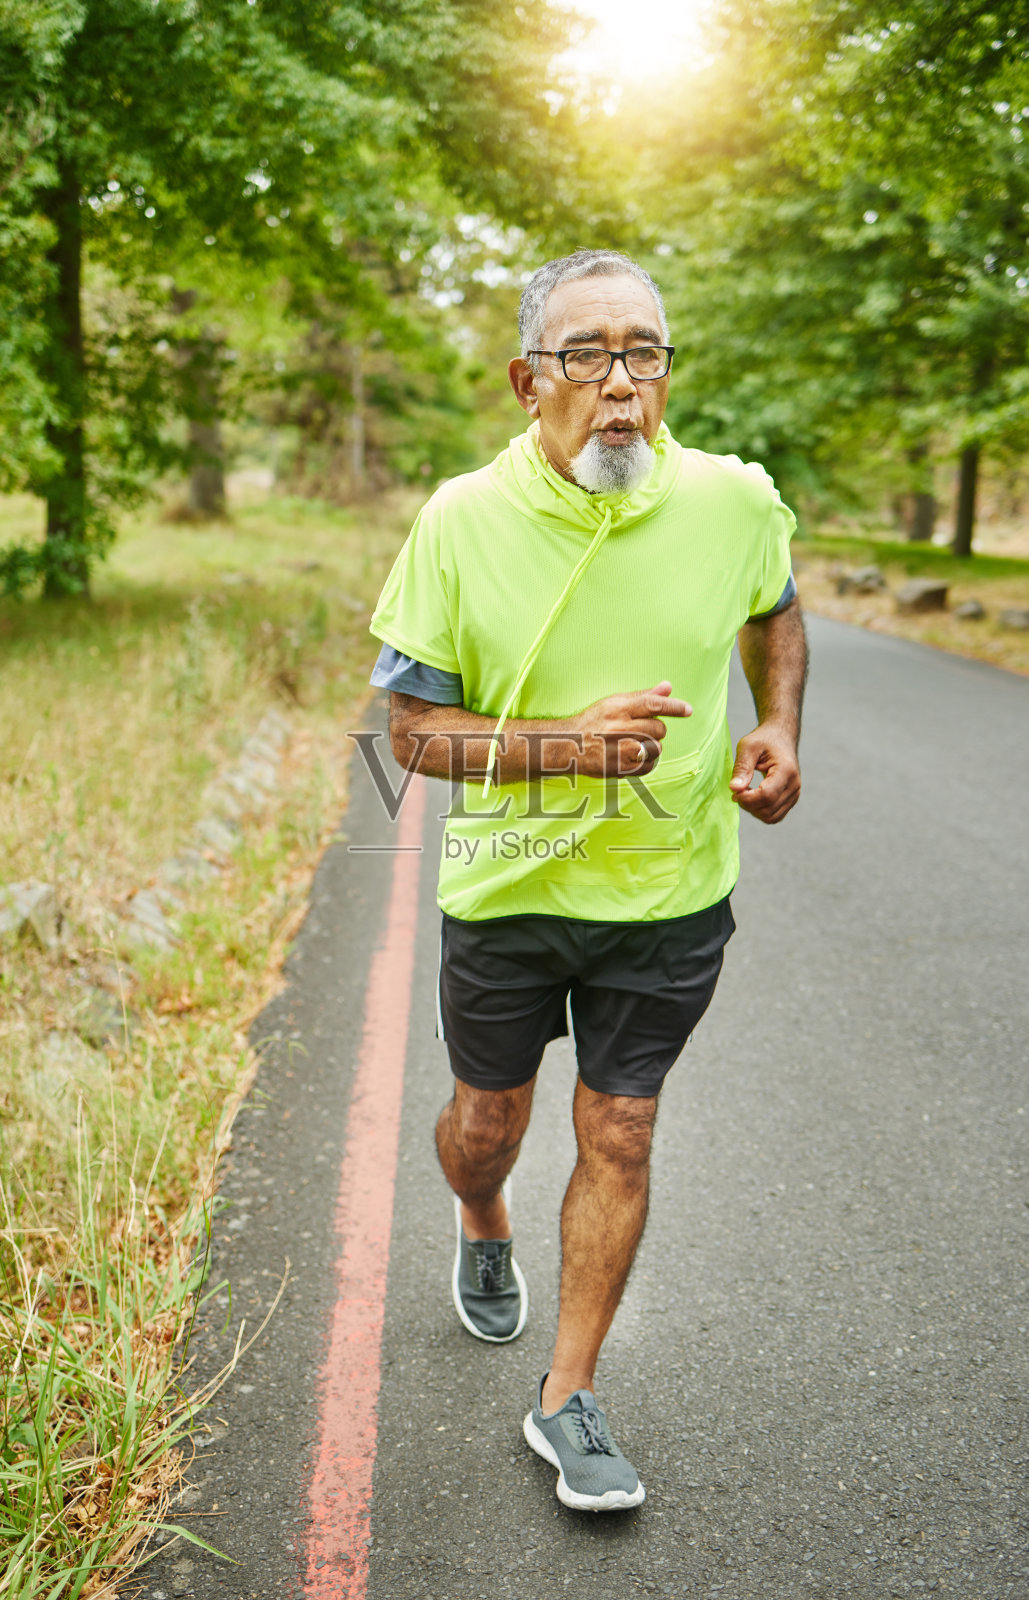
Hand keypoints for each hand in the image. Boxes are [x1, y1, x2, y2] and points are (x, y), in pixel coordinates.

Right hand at [571, 680, 691, 778]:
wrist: (568, 746)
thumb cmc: (594, 721)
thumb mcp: (614, 702)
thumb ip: (643, 696)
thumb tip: (668, 687)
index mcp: (618, 708)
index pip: (654, 705)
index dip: (674, 707)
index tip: (688, 710)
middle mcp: (620, 728)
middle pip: (658, 729)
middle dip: (656, 729)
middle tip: (641, 729)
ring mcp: (620, 749)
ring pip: (656, 748)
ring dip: (651, 746)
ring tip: (634, 743)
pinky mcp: (620, 768)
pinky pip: (649, 765)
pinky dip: (647, 761)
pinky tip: (633, 756)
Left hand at [729, 721, 800, 822]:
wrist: (781, 737)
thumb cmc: (764, 739)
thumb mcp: (748, 746)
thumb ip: (741, 768)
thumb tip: (734, 789)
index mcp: (786, 770)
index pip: (767, 795)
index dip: (747, 798)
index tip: (734, 791)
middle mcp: (794, 785)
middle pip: (768, 809)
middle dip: (748, 804)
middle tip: (737, 790)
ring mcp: (794, 794)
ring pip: (770, 817)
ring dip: (753, 810)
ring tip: (745, 792)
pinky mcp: (791, 800)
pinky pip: (774, 816)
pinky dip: (760, 811)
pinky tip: (753, 797)